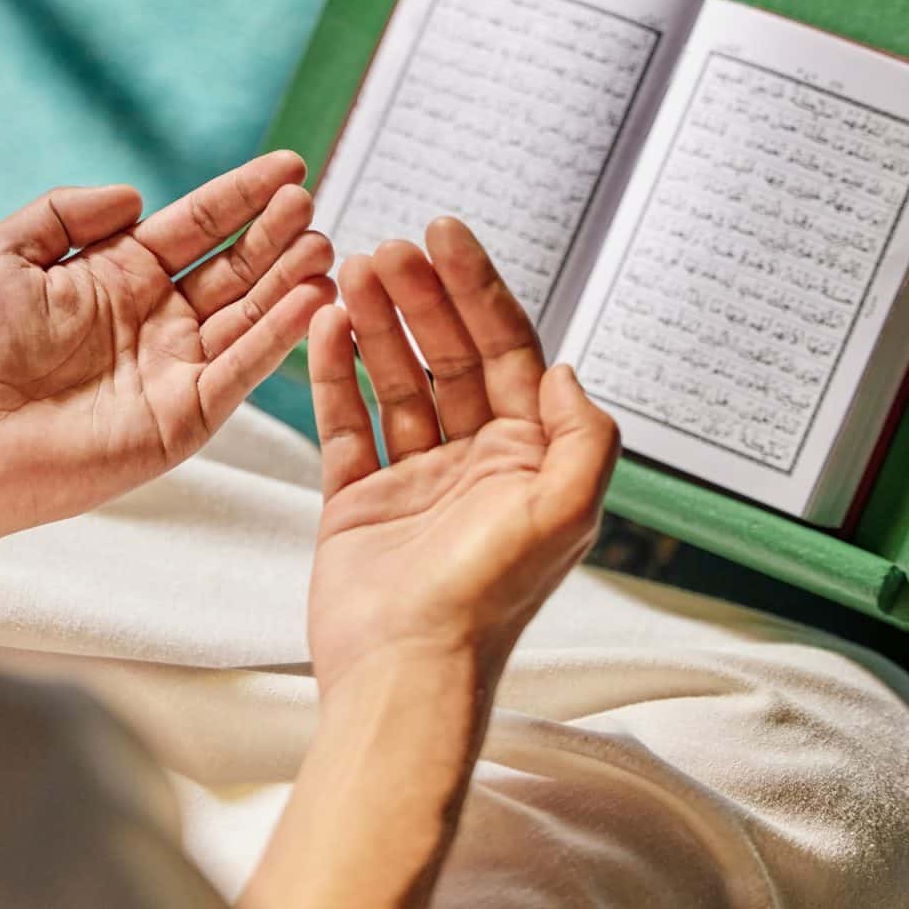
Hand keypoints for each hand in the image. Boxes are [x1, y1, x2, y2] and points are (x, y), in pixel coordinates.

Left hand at [0, 151, 335, 536]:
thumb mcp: (5, 253)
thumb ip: (68, 213)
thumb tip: (137, 195)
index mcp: (118, 276)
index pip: (198, 226)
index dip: (242, 196)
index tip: (288, 166)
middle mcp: (157, 320)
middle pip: (235, 268)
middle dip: (276, 235)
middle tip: (310, 205)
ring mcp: (176, 368)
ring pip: (251, 316)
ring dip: (290, 280)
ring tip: (323, 247)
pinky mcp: (186, 416)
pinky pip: (243, 369)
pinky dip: (280, 337)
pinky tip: (310, 299)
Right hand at [306, 218, 619, 693]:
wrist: (402, 675)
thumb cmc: (485, 603)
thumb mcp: (564, 513)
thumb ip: (583, 435)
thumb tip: (566, 369)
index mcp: (530, 462)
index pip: (509, 353)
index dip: (479, 290)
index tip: (447, 234)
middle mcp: (477, 465)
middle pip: (450, 357)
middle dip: (421, 299)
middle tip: (386, 247)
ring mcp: (416, 481)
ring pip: (397, 382)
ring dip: (378, 325)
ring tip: (351, 272)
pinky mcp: (359, 501)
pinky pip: (347, 423)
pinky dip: (334, 376)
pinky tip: (326, 329)